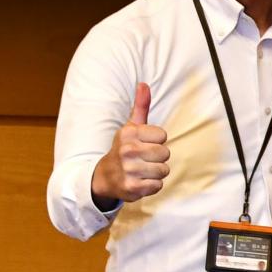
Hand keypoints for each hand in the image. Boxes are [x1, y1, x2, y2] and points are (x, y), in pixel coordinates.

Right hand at [90, 82, 169, 208]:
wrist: (105, 177)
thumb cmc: (124, 149)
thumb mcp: (130, 127)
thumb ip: (141, 106)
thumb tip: (144, 84)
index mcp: (128, 133)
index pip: (163, 135)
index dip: (156, 141)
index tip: (143, 144)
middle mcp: (127, 150)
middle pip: (165, 153)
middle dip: (158, 158)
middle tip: (143, 159)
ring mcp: (129, 169)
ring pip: (164, 170)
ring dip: (156, 172)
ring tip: (142, 170)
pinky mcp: (132, 187)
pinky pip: (158, 185)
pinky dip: (152, 186)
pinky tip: (140, 181)